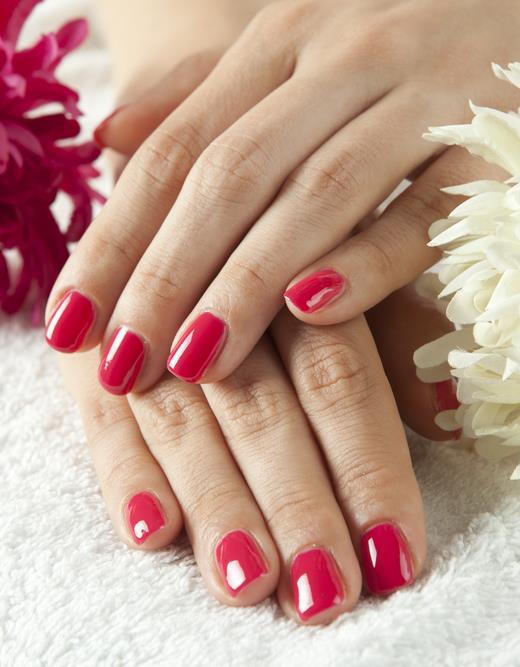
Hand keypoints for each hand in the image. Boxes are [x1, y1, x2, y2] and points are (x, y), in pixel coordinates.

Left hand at [45, 0, 519, 392]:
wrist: (509, 3)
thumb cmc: (394, 43)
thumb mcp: (290, 49)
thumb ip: (202, 93)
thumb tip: (111, 139)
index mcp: (281, 41)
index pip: (174, 153)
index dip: (114, 241)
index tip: (70, 322)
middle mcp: (341, 58)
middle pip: (229, 178)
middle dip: (167, 277)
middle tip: (124, 363)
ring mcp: (419, 96)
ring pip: (314, 195)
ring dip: (247, 283)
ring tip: (194, 362)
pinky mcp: (488, 143)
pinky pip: (423, 207)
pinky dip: (369, 257)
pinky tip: (313, 308)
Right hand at [59, 282, 454, 623]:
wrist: (177, 205)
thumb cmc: (280, 251)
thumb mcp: (344, 273)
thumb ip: (396, 335)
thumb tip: (447, 408)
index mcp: (296, 264)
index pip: (338, 375)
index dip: (365, 464)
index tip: (390, 550)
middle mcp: (217, 287)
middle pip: (259, 404)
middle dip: (292, 498)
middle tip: (323, 588)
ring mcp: (141, 317)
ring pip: (181, 416)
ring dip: (214, 499)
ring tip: (246, 580)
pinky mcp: (85, 343)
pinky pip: (97, 409)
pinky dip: (123, 471)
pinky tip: (150, 531)